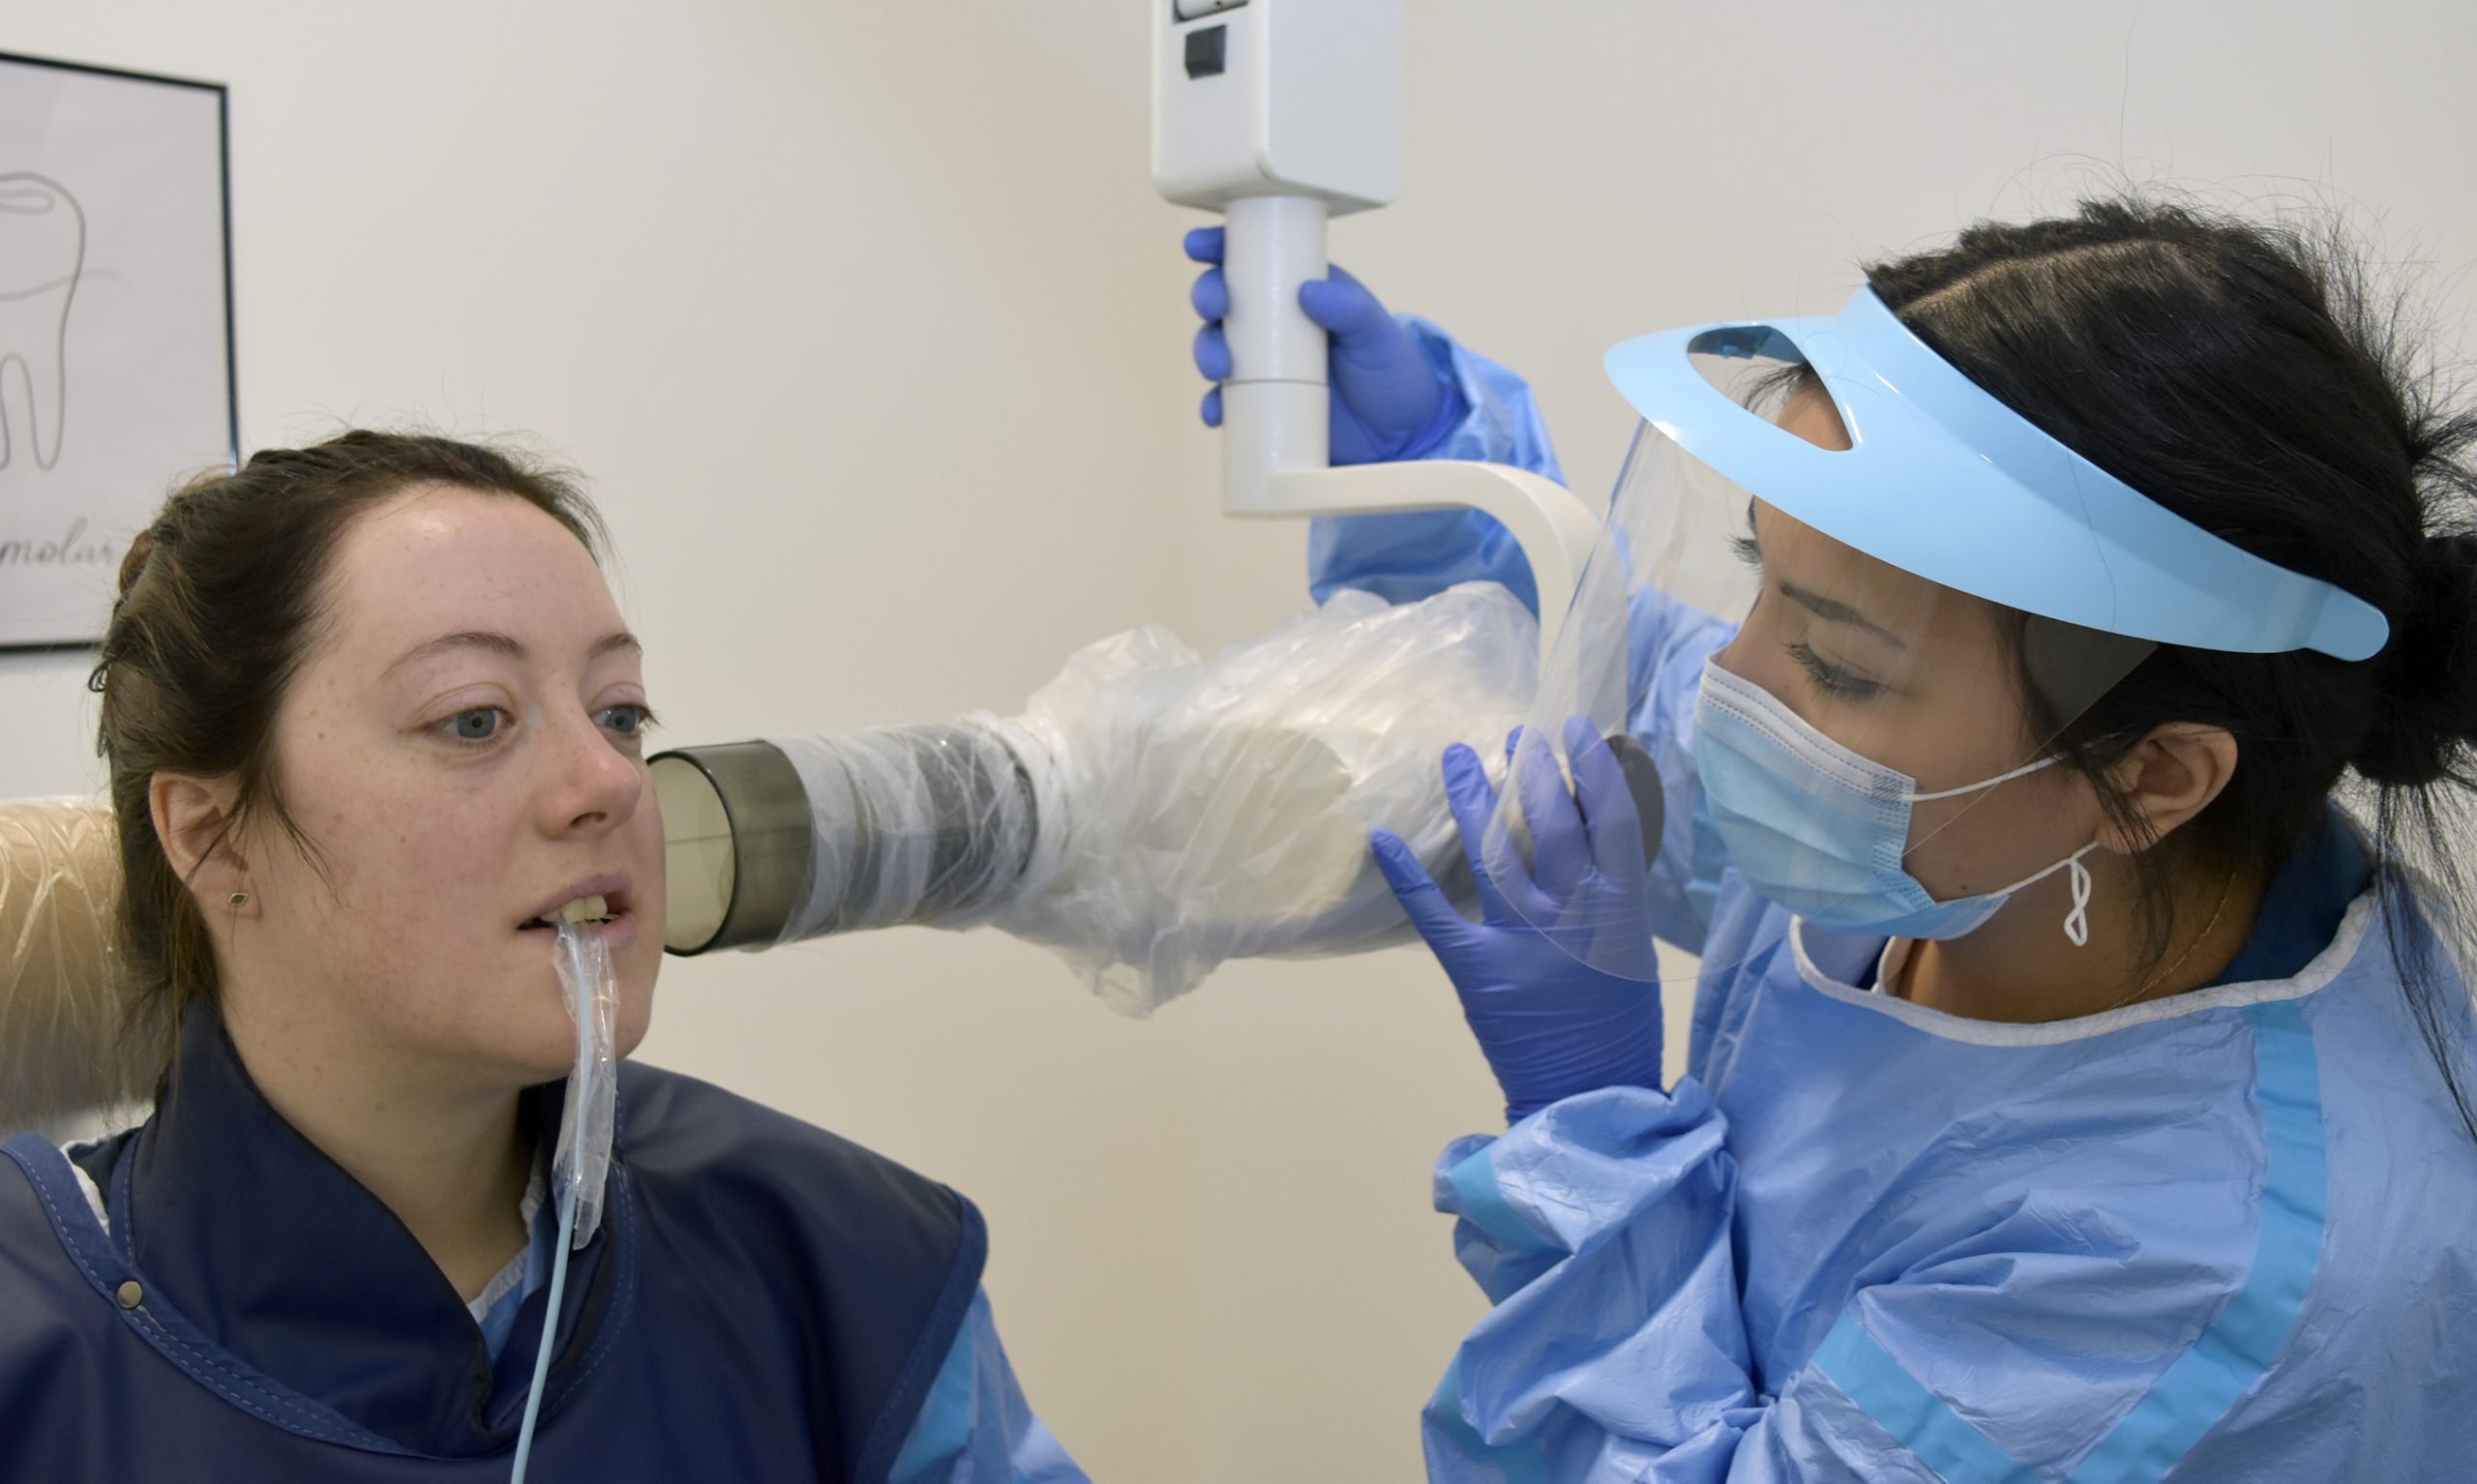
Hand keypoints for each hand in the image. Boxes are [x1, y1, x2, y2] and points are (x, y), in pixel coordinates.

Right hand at [1185, 226, 1464, 463]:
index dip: (1221, 248)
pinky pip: (1225, 402)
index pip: (1255, 260)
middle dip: (1208, 297)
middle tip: (1216, 308)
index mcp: (1300, 290)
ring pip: (1217, 348)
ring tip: (1221, 367)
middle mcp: (1275, 324)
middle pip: (1225, 301)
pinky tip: (1216, 411)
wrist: (1401, 436)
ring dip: (1206, 351)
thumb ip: (1350, 309)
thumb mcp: (1378, 334)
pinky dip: (1214, 405)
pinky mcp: (1261, 405)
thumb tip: (1308, 292)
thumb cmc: (1392, 372)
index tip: (1199, 246)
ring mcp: (1265, 365)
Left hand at [1372, 718, 1661, 1123]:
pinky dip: (1406, 874)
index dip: (1592, 765)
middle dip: (1530, 769)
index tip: (1575, 729)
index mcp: (1620, 905)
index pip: (1608, 815)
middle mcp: (1571, 911)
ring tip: (1457, 756)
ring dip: (1473, 797)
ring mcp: (1521, 938)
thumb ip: (1609, 893)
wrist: (1590, 1094)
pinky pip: (1434, 914)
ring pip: (1492, 850)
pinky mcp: (1477, 969)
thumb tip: (1587, 833)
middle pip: (1547, 820)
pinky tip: (1383, 838)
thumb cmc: (1619, 1023)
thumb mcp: (1631, 948)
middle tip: (1515, 735)